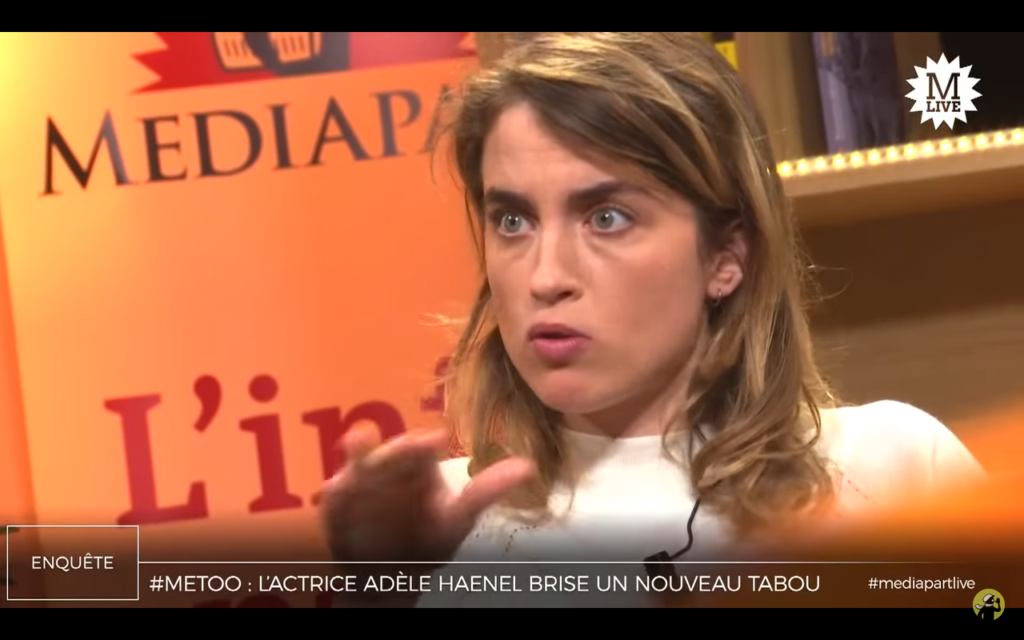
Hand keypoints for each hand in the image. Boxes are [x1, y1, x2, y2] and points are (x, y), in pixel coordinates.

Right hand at [321, 427, 534, 588]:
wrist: (387, 578)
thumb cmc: (425, 542)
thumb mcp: (457, 519)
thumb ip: (487, 491)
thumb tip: (529, 467)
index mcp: (419, 464)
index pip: (422, 447)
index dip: (425, 443)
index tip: (435, 440)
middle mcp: (389, 465)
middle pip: (390, 450)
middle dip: (394, 448)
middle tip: (404, 446)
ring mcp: (360, 481)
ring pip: (359, 461)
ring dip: (359, 451)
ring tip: (359, 441)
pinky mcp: (337, 503)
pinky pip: (334, 496)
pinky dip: (336, 493)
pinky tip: (339, 490)